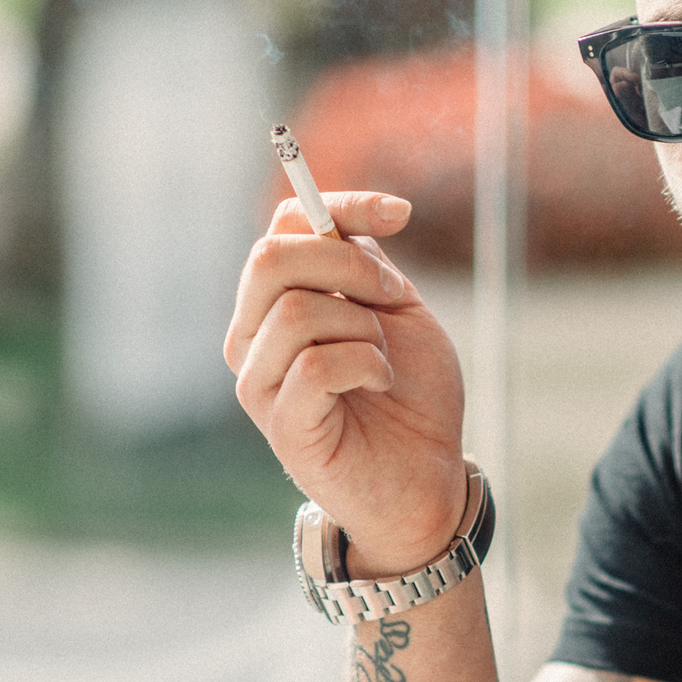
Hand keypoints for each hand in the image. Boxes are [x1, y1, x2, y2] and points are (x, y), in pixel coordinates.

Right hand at [225, 194, 468, 572]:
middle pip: (270, 257)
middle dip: (347, 263)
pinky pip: (314, 364)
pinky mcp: (281, 425)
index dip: (339, 205)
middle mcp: (253, 338)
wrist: (428, 476)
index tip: (400, 213)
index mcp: (277, 301)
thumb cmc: (410, 395)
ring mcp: (259, 383)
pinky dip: (365, 364)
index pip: (283, 225)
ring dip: (363, 326)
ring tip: (382, 359)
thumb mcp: (398, 312)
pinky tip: (379, 384)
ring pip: (295, 310)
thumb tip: (361, 213)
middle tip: (392, 298)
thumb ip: (367, 263)